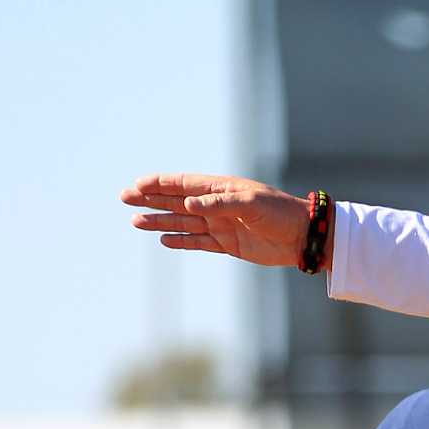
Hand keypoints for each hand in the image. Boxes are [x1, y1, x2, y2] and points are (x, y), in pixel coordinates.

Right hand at [121, 173, 317, 268]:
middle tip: (125, 198)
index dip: (159, 184)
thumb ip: (219, 203)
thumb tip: (188, 205)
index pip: (183, 184)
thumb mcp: (251, 204)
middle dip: (151, 199)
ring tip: (136, 221)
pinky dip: (181, 241)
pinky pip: (198, 242)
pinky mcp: (228, 244)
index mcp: (221, 189)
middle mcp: (217, 205)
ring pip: (183, 222)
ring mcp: (221, 225)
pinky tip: (163, 239)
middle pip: (176, 201)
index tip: (137, 184)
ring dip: (160, 221)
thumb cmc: (280, 213)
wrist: (303, 237)